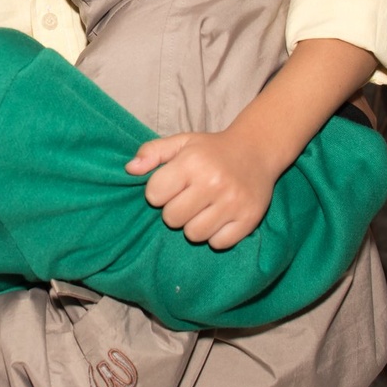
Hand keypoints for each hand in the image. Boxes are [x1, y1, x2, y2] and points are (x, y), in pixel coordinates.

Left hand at [126, 130, 275, 248]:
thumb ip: (152, 152)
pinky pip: (219, 243)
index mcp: (192, 162)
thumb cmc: (210, 150)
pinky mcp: (249, 219)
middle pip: (172, 218)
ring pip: (194, 234)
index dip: (158, 192)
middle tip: (187, 199)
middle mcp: (213, 182)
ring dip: (193, 225)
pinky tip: (219, 218)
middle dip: (174, 211)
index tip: (171, 186)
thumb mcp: (180, 142)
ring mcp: (233, 202)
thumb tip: (130, 169)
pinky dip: (215, 235)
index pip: (154, 194)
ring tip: (202, 209)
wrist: (256, 151)